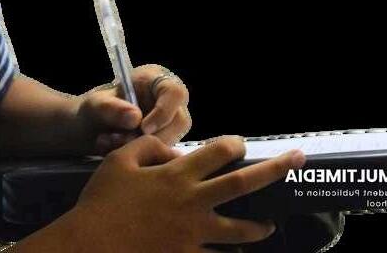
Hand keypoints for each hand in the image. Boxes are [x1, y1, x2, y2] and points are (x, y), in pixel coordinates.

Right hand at [68, 134, 305, 252]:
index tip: (240, 144)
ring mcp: (193, 234)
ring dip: (258, 226)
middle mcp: (193, 202)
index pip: (220, 151)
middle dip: (275, 169)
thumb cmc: (102, 201)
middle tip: (298, 159)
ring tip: (269, 224)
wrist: (89, 245)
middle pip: (244, 183)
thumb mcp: (120, 160)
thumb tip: (174, 149)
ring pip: (240, 230)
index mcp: (178, 174)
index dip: (235, 144)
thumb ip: (151, 146)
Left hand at [77, 64, 191, 154]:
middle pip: (179, 121)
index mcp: (155, 81)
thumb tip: (135, 118)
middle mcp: (168, 101)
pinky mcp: (164, 142)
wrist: (90, 131)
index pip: (175, 93)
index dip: (164, 112)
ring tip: (112, 145)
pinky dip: (142, 157)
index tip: (144, 128)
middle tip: (121, 141)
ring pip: (172, 140)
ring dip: (143, 148)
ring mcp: (169, 123)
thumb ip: (111, 108)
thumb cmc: (94, 110)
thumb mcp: (95, 106)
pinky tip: (118, 152)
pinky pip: (163, 155)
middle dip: (152, 137)